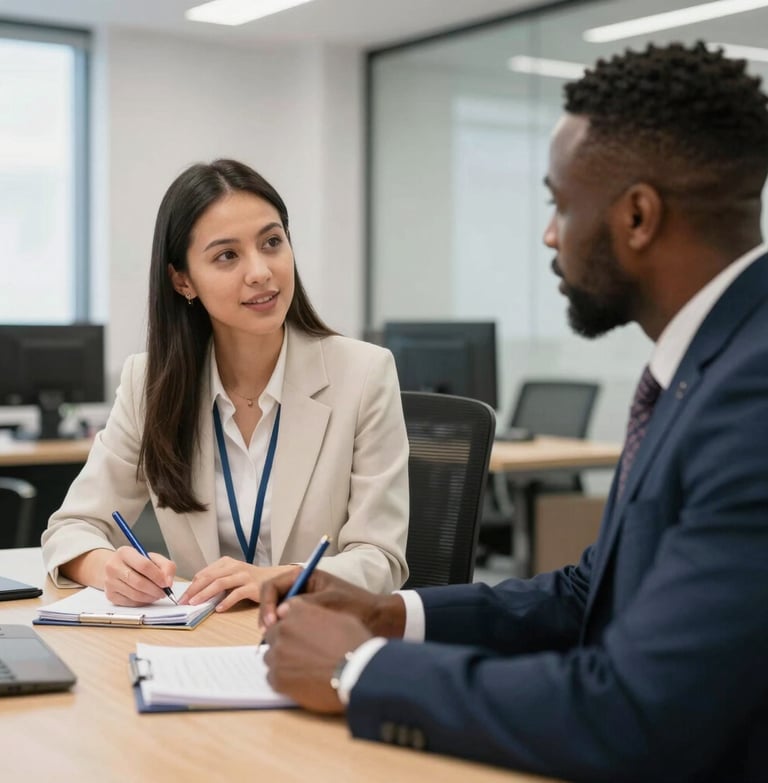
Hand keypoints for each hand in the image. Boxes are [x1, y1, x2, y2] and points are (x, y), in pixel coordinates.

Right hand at [103, 546, 175, 605]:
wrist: (116, 568)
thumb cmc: (137, 563)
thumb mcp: (153, 558)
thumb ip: (166, 566)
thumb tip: (168, 582)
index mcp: (124, 553)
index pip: (143, 565)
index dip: (157, 576)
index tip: (166, 583)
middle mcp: (113, 566)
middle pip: (138, 582)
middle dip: (155, 590)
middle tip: (164, 592)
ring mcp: (109, 582)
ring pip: (134, 594)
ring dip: (150, 597)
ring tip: (157, 594)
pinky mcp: (110, 595)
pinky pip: (130, 602)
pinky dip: (142, 602)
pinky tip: (147, 597)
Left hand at [180, 557, 295, 611]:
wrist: (274, 578)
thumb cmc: (249, 579)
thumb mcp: (231, 574)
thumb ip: (216, 579)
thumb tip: (195, 592)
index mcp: (227, 562)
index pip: (204, 573)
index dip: (192, 585)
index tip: (182, 597)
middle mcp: (235, 566)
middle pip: (209, 577)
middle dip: (194, 590)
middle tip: (184, 602)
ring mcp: (244, 576)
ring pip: (220, 583)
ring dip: (205, 594)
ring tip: (195, 604)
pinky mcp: (253, 587)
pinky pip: (236, 594)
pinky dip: (226, 602)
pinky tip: (218, 609)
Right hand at [259, 568, 406, 637]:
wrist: (378, 620)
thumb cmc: (356, 605)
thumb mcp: (328, 601)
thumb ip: (303, 604)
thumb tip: (280, 614)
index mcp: (305, 576)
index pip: (272, 586)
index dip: (267, 604)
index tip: (272, 622)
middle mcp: (301, 588)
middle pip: (272, 601)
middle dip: (268, 618)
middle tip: (268, 637)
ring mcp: (303, 605)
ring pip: (279, 616)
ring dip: (275, 629)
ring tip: (277, 645)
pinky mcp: (308, 621)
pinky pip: (290, 626)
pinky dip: (286, 635)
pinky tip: (288, 648)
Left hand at [263, 600, 372, 713]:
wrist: (356, 673)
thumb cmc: (353, 642)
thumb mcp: (338, 616)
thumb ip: (314, 613)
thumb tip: (303, 616)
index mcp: (297, 611)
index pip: (283, 611)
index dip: (292, 621)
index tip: (299, 629)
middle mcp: (283, 630)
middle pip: (273, 633)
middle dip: (283, 639)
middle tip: (301, 650)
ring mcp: (278, 655)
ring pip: (271, 655)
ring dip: (282, 658)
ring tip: (302, 667)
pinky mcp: (277, 679)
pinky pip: (271, 676)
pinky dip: (282, 677)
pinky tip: (299, 680)